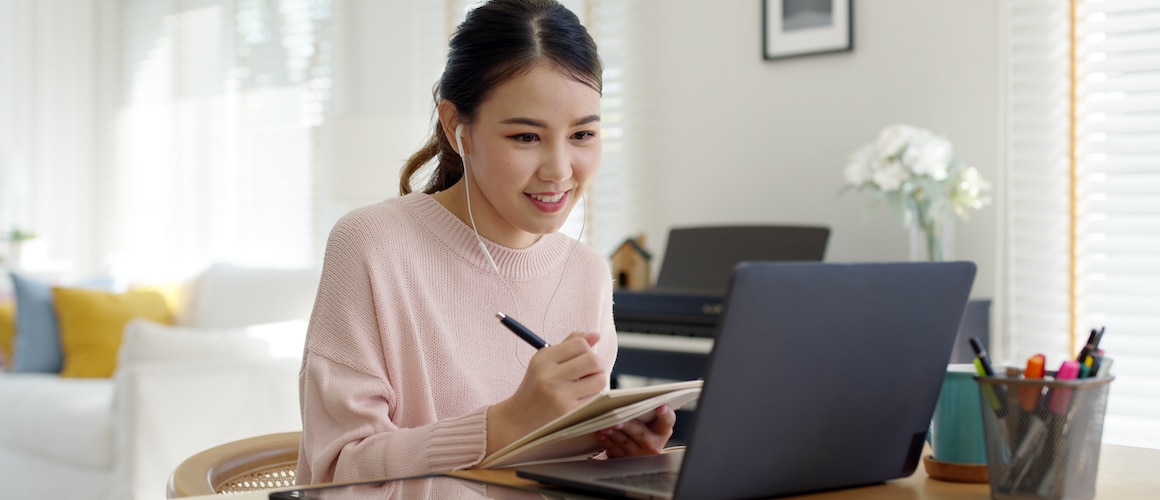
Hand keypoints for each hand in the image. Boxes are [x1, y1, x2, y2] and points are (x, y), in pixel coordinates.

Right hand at [487, 331, 606, 453]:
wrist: (519, 419)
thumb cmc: (536, 386)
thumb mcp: (545, 361)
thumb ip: (570, 344)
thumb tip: (596, 335)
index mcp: (543, 359)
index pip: (580, 344)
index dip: (587, 349)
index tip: (582, 357)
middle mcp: (550, 376)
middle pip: (593, 360)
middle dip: (597, 365)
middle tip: (591, 371)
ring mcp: (560, 395)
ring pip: (599, 380)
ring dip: (598, 381)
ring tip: (587, 385)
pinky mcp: (569, 412)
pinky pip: (596, 398)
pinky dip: (594, 396)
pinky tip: (581, 398)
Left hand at [595, 404, 675, 457]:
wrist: (638, 450)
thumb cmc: (643, 427)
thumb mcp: (649, 420)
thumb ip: (644, 410)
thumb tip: (628, 399)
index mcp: (662, 430)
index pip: (667, 421)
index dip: (665, 414)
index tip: (661, 406)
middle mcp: (653, 444)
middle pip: (640, 433)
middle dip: (627, 426)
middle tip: (617, 421)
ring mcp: (639, 454)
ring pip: (624, 441)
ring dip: (612, 433)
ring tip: (604, 425)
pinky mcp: (624, 459)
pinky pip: (614, 449)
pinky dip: (606, 440)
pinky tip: (600, 432)